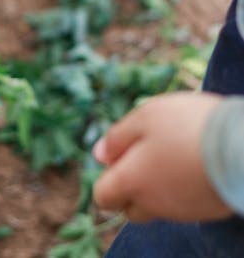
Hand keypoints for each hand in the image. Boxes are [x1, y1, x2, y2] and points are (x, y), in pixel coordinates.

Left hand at [92, 92, 231, 222]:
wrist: (239, 147)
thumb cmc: (186, 126)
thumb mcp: (145, 117)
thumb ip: (117, 137)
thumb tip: (98, 154)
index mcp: (132, 182)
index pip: (103, 196)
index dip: (107, 174)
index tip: (123, 152)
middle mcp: (154, 204)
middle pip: (131, 205)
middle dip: (131, 184)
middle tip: (149, 151)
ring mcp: (181, 210)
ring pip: (158, 204)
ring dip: (159, 182)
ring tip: (176, 149)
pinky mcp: (205, 209)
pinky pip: (184, 202)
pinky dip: (183, 185)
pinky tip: (195, 159)